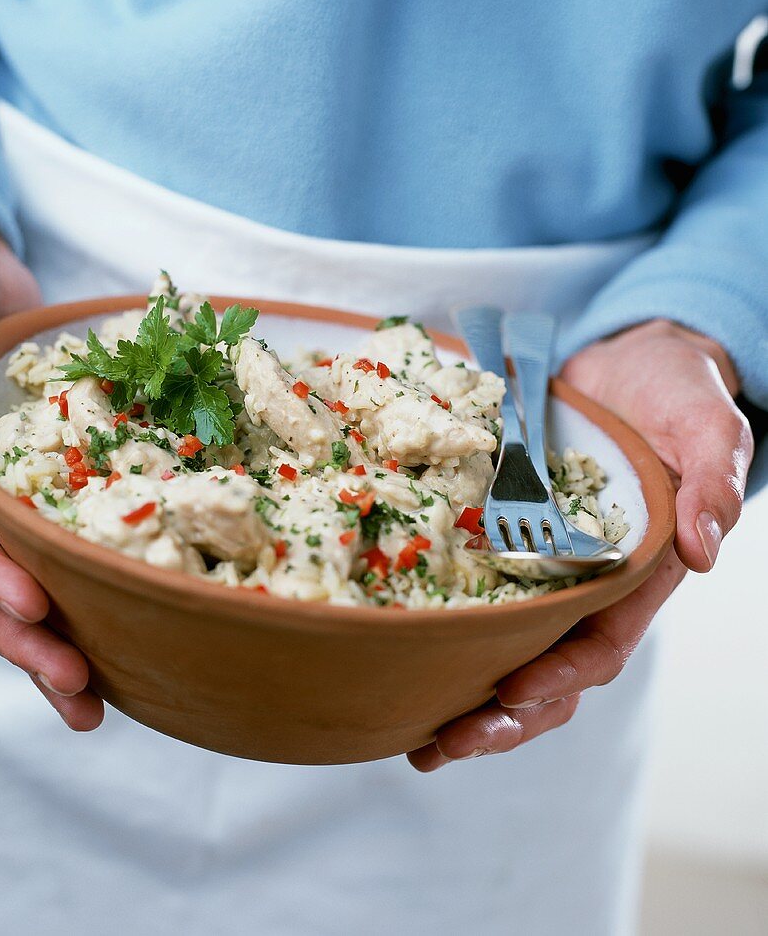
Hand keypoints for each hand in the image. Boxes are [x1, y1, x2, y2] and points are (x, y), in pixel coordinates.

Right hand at [0, 195, 103, 729]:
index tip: (39, 610)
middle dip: (29, 641)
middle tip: (84, 694)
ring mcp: (5, 486)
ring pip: (25, 578)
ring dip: (56, 641)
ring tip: (101, 700)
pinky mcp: (49, 470)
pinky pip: (64, 535)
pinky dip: (89, 581)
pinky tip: (130, 620)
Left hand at [408, 319, 753, 770]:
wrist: (630, 362)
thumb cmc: (677, 394)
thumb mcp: (708, 427)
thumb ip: (712, 482)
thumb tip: (702, 550)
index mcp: (633, 575)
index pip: (599, 646)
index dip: (559, 676)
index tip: (512, 691)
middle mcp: (581, 582)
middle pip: (544, 670)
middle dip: (500, 716)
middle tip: (443, 746)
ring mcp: (536, 562)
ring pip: (502, 647)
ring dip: (463, 694)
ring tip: (413, 736)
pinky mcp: (499, 533)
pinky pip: (472, 590)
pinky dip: (440, 626)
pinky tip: (397, 651)